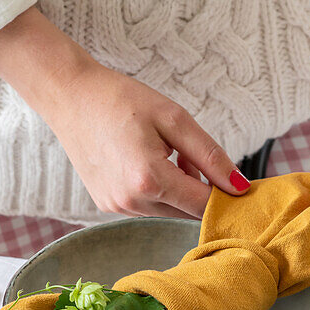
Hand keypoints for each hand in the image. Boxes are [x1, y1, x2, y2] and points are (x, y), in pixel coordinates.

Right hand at [0, 6, 250, 218]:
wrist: (70, 97)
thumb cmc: (120, 100)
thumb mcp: (173, 118)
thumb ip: (210, 156)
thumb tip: (240, 187)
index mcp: (149, 180)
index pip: (204, 205)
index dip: (226, 195)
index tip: (240, 184)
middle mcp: (132, 202)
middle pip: (187, 211)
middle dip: (199, 187)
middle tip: (189, 152)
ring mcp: (117, 208)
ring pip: (169, 210)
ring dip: (178, 189)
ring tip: (163, 151)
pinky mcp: (108, 206)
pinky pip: (148, 206)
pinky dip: (157, 190)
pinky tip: (144, 161)